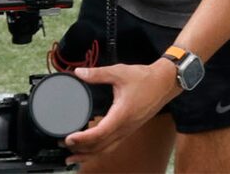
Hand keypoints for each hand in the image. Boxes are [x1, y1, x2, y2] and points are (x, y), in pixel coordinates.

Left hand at [64, 59, 179, 158]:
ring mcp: (127, 131)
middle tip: (63, 147)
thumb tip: (80, 73)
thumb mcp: (119, 72)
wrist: (165, 83)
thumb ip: (98, 74)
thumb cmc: (145, 79)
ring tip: (73, 157)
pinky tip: (91, 149)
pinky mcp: (129, 130)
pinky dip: (99, 150)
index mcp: (121, 115)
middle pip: (100, 147)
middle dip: (81, 150)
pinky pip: (112, 145)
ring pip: (106, 150)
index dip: (82, 139)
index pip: (99, 134)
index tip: (69, 139)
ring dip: (89, 154)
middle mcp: (124, 127)